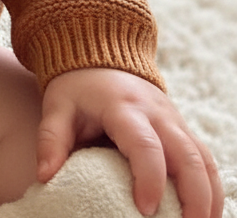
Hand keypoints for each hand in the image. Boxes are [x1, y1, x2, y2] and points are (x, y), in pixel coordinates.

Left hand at [36, 68, 221, 217]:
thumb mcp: (57, 107)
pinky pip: (206, 159)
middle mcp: (157, 114)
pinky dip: (211, 187)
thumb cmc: (77, 88)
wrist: (98, 55)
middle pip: (188, 156)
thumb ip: (51, 139)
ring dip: (209, 196)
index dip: (149, 179)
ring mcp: (174, 121)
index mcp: (124, 108)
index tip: (145, 210)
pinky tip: (207, 212)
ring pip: (204, 159)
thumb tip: (45, 176)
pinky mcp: (182, 129)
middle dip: (194, 196)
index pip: (145, 146)